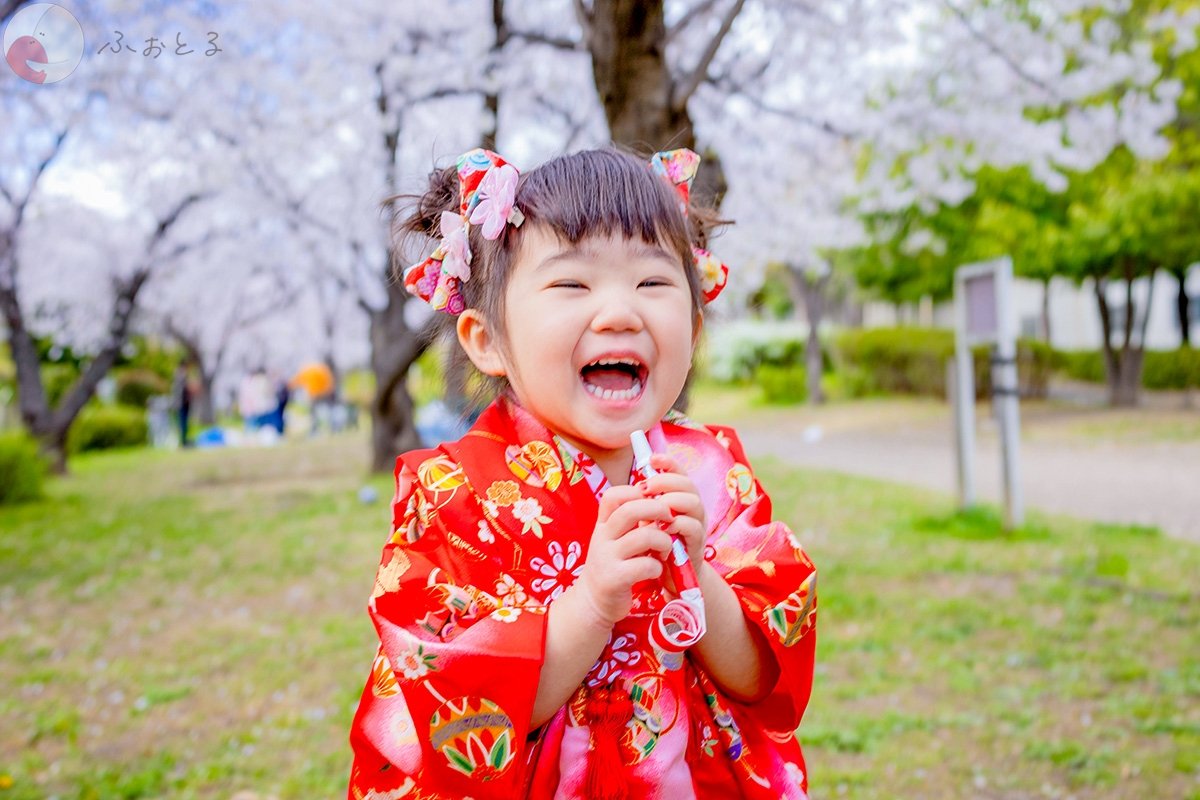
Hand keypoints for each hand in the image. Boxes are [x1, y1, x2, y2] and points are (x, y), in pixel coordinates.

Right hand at [575, 484, 673, 625]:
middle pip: (631, 510)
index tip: (653, 501)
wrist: (594, 601)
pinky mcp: (615, 579)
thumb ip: (628, 522)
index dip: (636, 492)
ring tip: (666, 550)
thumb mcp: (614, 539)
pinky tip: (655, 569)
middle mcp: (602, 537)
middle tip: (671, 519)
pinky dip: (657, 566)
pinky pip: (646, 565)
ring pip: (645, 537)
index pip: (614, 495)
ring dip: (664, 541)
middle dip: (658, 510)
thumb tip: (657, 499)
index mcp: (603, 524)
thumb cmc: (613, 564)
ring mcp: (607, 558)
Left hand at [639, 454, 706, 576]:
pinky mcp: (697, 542)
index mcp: (680, 498)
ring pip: (692, 501)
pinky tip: (662, 528)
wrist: (669, 576)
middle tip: (645, 488)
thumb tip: (634, 485)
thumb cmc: (658, 544)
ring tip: (653, 508)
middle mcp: (693, 507)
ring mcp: (698, 524)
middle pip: (686, 483)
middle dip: (664, 481)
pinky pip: (692, 526)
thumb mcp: (650, 520)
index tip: (651, 459)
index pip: (679, 472)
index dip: (668, 462)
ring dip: (670, 501)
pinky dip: (676, 524)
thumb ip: (647, 504)